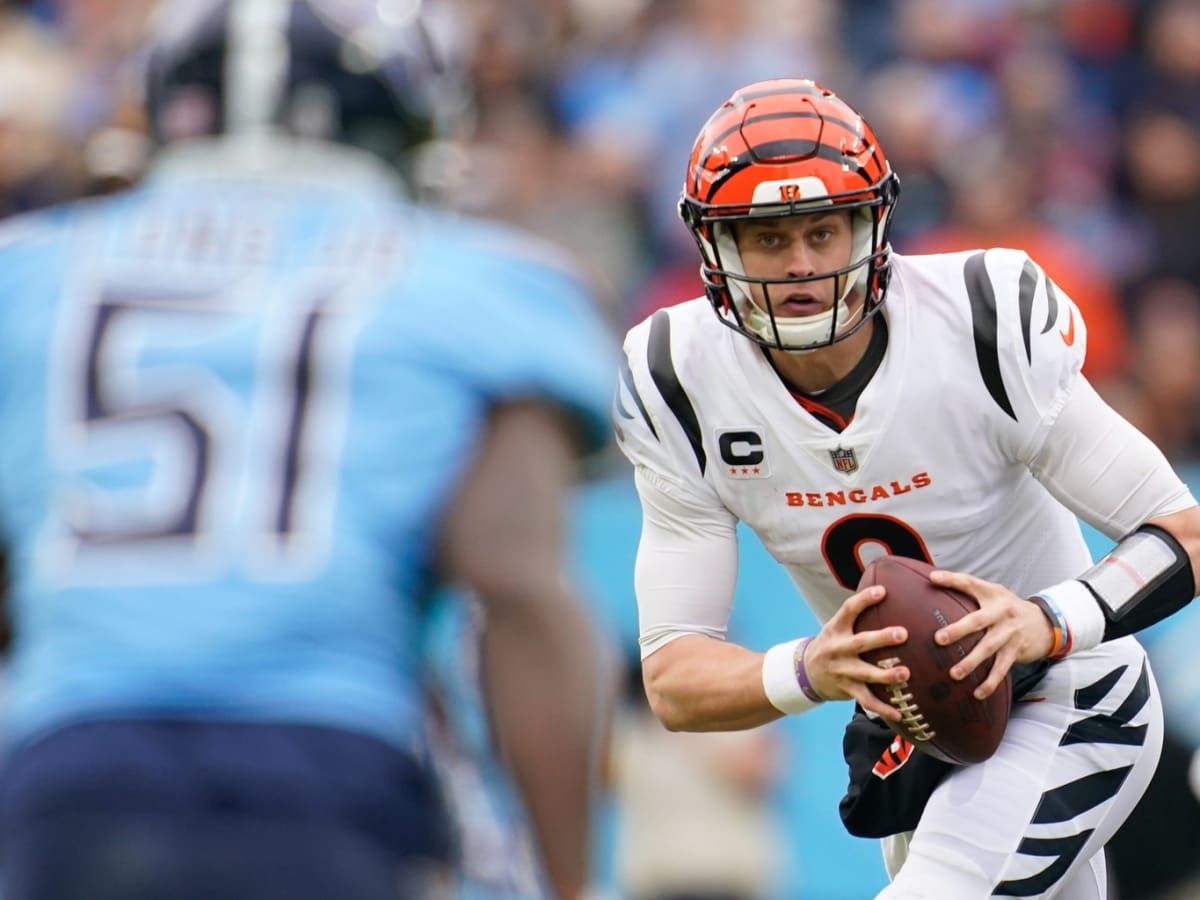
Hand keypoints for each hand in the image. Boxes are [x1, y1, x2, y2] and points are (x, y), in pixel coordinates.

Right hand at [805, 584, 909, 722]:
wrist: (805, 672)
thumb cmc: (832, 644)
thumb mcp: (837, 627)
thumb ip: (858, 615)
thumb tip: (889, 591)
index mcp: (836, 629)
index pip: (848, 609)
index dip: (864, 599)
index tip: (882, 591)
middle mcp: (837, 649)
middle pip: (861, 642)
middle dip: (882, 638)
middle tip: (903, 633)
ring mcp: (841, 671)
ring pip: (865, 673)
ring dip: (885, 675)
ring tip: (905, 674)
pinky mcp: (846, 689)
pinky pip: (866, 700)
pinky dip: (883, 708)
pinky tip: (900, 712)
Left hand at [927, 570, 1055, 699]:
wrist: (1045, 623)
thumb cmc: (1007, 608)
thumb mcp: (993, 594)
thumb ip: (968, 590)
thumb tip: (931, 580)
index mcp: (992, 594)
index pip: (970, 583)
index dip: (952, 579)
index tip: (933, 578)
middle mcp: (1002, 612)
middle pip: (977, 620)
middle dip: (958, 630)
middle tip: (939, 639)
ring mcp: (1010, 632)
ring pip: (988, 648)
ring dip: (971, 662)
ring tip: (954, 674)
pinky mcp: (1016, 650)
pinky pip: (1002, 668)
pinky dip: (990, 682)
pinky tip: (978, 693)